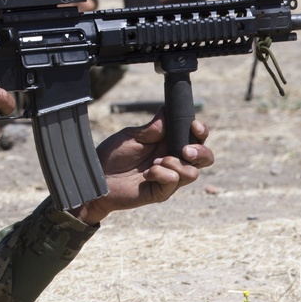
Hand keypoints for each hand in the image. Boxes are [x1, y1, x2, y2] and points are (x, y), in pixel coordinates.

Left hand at [73, 110, 212, 224]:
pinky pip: (174, 183)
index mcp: (168, 143)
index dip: (201, 131)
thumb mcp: (132, 136)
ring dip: (177, 164)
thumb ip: (152, 129)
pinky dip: (163, 174)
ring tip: (157, 161)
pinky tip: (148, 173)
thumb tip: (167, 110)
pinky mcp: (161, 192)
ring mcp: (168, 178)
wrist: (96, 176)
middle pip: (204, 158)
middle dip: (201, 151)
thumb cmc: (112, 155)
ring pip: (192, 173)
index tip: (194, 126)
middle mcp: (173, 160)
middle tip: (185, 149)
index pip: (195, 138)